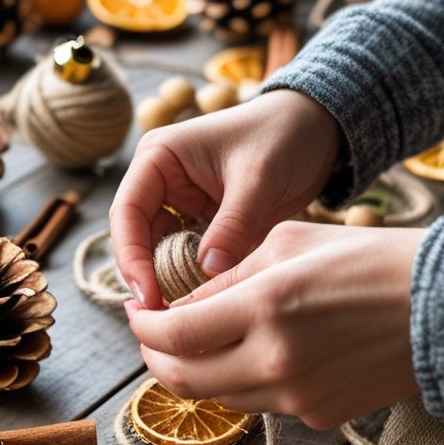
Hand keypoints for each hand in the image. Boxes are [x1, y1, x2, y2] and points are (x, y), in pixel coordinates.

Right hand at [110, 89, 341, 307]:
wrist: (317, 128)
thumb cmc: (282, 135)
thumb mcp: (257, 178)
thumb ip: (232, 226)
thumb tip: (206, 274)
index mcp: (158, 158)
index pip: (126, 212)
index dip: (131, 257)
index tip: (149, 295)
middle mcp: (161, 183)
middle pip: (137, 239)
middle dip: (149, 277)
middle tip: (165, 316)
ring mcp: (181, 206)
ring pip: (161, 254)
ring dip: (172, 282)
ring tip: (187, 315)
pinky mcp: (204, 225)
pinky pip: (190, 259)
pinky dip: (197, 280)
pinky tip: (209, 302)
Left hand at [124, 221, 422, 428]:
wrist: (439, 307)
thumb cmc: (367, 259)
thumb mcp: (287, 241)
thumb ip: (227, 276)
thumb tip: (183, 303)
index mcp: (265, 308)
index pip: (173, 336)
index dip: (142, 328)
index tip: (136, 314)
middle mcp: (275, 361)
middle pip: (182, 381)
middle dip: (154, 358)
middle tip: (150, 336)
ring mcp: (297, 397)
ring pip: (219, 397)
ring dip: (197, 371)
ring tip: (201, 340)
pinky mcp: (317, 416)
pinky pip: (260, 403)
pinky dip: (244, 379)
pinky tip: (258, 351)